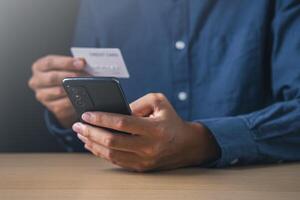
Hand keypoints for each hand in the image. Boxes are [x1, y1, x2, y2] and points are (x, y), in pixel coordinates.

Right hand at [28, 55, 87, 127]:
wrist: (59, 96)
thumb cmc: (62, 76)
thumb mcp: (63, 67)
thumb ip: (71, 64)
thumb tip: (85, 63)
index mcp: (39, 67)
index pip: (50, 62)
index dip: (67, 62)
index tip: (81, 63)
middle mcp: (37, 81)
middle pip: (53, 77)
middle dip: (71, 76)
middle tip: (86, 75)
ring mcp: (42, 95)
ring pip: (58, 91)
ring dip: (74, 88)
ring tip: (87, 85)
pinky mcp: (51, 107)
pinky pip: (64, 104)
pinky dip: (74, 99)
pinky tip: (83, 96)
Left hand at [72, 93, 219, 171]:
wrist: (187, 145)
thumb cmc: (171, 120)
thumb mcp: (159, 102)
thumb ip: (138, 102)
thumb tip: (115, 109)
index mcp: (153, 129)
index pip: (122, 124)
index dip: (101, 119)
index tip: (86, 114)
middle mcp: (148, 147)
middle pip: (112, 142)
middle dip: (91, 132)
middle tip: (77, 125)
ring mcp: (144, 160)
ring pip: (111, 154)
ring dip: (92, 144)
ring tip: (81, 134)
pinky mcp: (141, 167)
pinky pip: (116, 161)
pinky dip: (101, 153)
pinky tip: (92, 144)